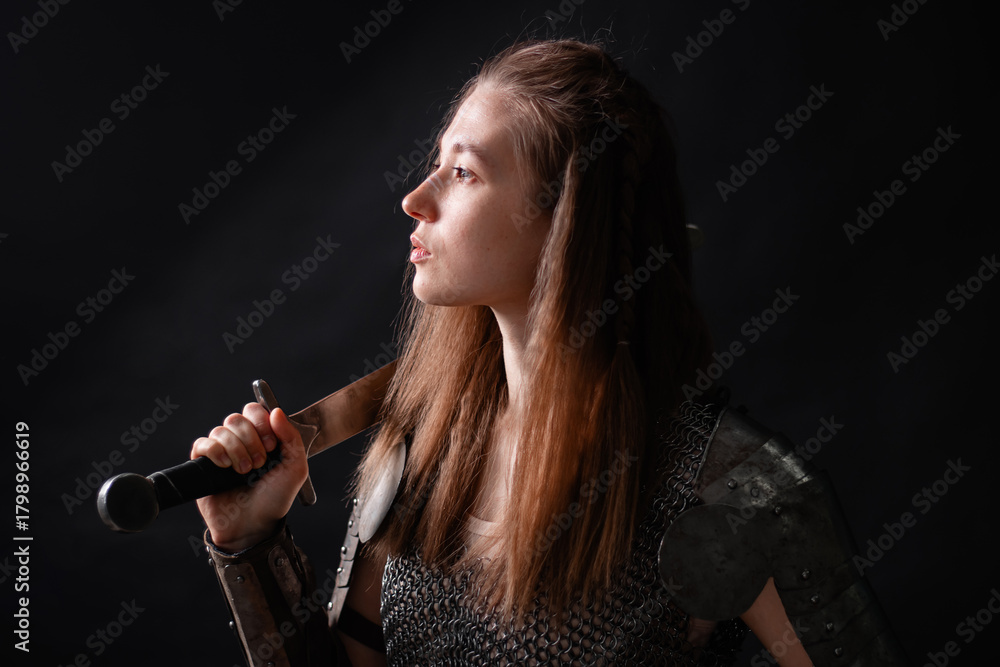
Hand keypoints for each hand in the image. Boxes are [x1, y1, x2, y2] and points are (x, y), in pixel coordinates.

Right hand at [191, 403, 308, 551]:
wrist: (253, 526)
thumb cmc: (274, 498)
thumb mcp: (295, 467)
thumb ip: (291, 437)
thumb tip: (275, 411)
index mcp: (262, 438)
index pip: (255, 411)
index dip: (261, 422)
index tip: (271, 445)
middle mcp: (241, 442)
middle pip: (236, 418)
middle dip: (250, 439)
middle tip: (259, 463)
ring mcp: (221, 452)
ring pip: (220, 430)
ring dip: (235, 449)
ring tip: (244, 471)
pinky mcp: (203, 465)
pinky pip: (202, 443)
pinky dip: (214, 451)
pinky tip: (225, 466)